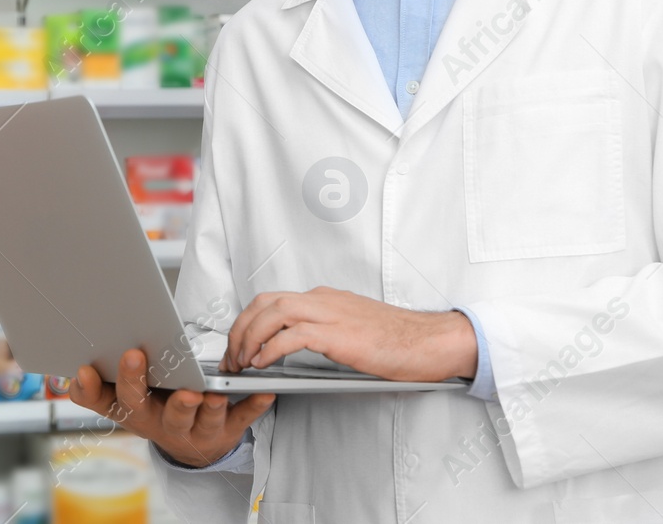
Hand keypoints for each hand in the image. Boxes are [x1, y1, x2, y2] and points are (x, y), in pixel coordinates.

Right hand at [67, 348, 275, 467]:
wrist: (192, 447)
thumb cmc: (157, 410)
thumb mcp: (123, 403)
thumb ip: (97, 389)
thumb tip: (75, 374)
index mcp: (136, 412)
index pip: (112, 400)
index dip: (95, 387)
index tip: (86, 367)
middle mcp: (163, 423)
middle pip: (152, 409)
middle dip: (144, 385)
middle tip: (138, 358)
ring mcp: (197, 429)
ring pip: (199, 421)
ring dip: (202, 408)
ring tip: (204, 394)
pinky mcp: (227, 430)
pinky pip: (242, 418)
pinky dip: (253, 407)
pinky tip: (263, 393)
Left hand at [221, 287, 477, 382]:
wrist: (431, 341)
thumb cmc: (398, 341)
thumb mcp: (352, 329)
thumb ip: (324, 331)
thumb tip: (294, 348)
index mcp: (325, 298)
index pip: (273, 300)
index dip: (248, 321)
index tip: (238, 345)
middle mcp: (323, 299)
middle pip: (264, 302)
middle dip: (240, 328)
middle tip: (231, 357)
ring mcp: (331, 314)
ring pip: (273, 313)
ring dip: (250, 337)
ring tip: (242, 362)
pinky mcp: (339, 334)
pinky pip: (292, 335)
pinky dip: (271, 347)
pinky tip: (263, 364)